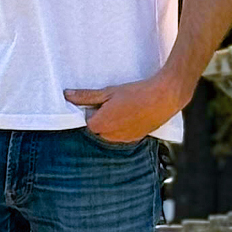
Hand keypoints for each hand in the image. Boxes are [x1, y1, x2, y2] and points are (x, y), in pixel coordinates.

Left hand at [64, 74, 185, 142]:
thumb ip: (86, 96)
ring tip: (125, 107)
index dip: (93, 109)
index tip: (102, 100)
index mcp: (100, 124)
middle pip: (98, 129)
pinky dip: (124, 127)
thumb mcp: (109, 91)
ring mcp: (123, 139)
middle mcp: (109, 136)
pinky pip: (122, 136)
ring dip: (113, 123)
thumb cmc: (137, 93)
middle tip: (113, 102)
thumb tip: (67, 95)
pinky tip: (133, 114)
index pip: (87, 120)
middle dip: (102, 118)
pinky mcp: (135, 139)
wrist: (165, 97)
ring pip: (110, 133)